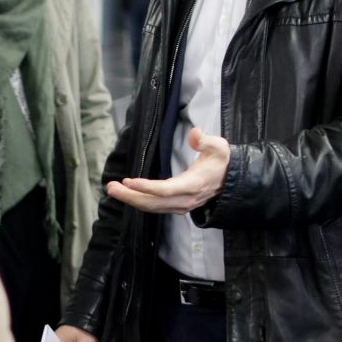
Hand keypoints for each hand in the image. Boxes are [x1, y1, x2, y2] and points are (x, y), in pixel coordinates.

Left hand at [105, 128, 228, 214]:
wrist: (230, 181)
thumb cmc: (221, 162)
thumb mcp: (219, 147)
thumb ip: (206, 141)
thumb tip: (194, 133)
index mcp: (192, 185)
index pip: (166, 190)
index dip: (146, 187)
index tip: (129, 181)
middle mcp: (185, 199)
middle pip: (153, 203)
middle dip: (130, 196)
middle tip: (111, 187)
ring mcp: (180, 206)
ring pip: (152, 207)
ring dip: (131, 199)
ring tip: (113, 189)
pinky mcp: (176, 206)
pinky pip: (154, 207)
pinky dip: (139, 201)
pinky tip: (127, 194)